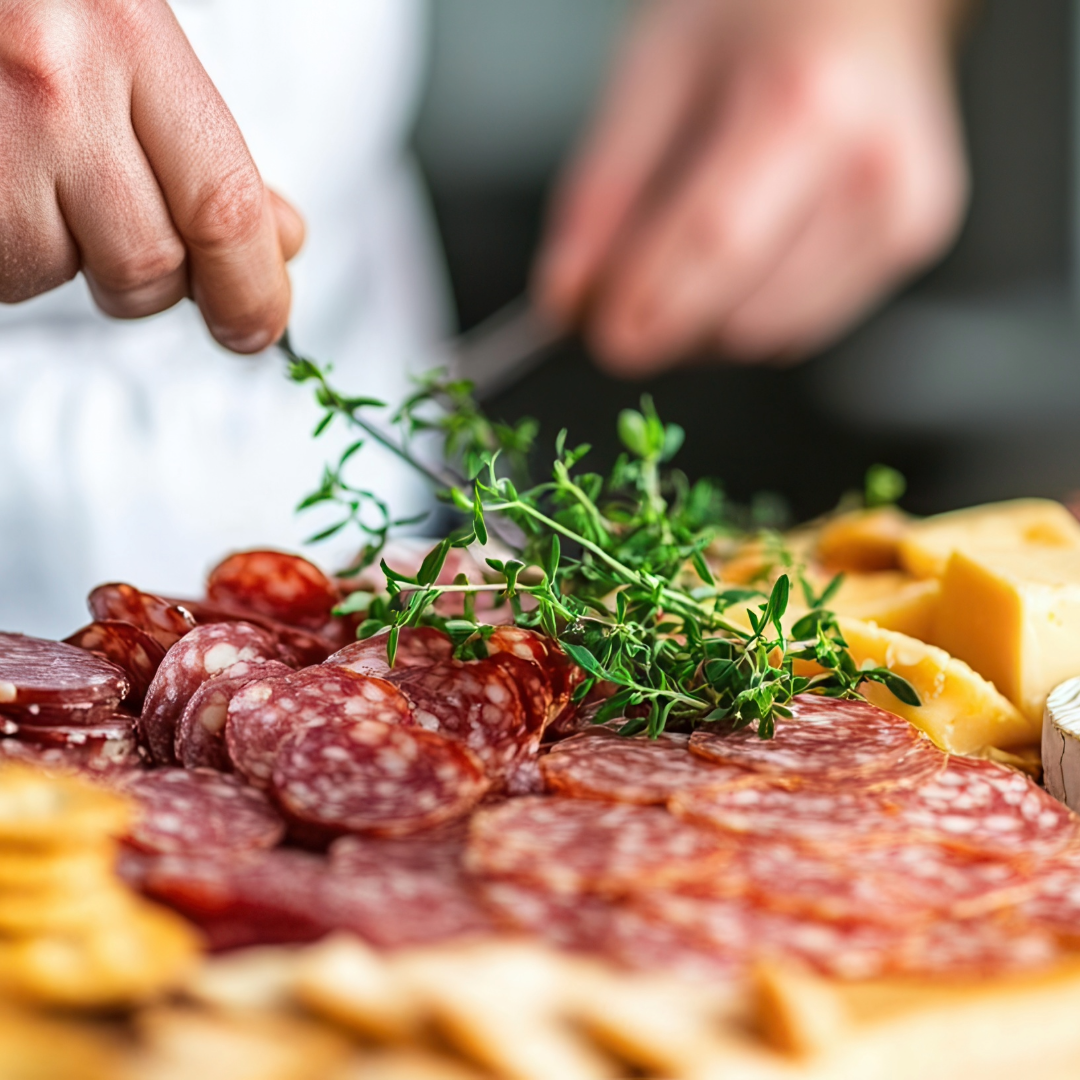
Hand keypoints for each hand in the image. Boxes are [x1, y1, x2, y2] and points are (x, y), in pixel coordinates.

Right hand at [0, 0, 303, 352]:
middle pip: (152, 262)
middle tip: (134, 243)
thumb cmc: (25, 6)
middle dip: (154, 282)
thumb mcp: (127, 40)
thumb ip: (204, 141)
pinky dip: (12, 248)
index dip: (250, 290)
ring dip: (68, 258)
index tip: (257, 325)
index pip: (223, 205)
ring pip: (65, 273)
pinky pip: (4, 268)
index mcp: (128, 33)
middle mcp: (59, 80)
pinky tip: (7, 184)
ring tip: (42, 180)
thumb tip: (277, 237)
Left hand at [534, 0, 969, 374]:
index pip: (715, 245)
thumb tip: (565, 299)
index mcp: (805, 105)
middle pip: (743, 314)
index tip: (598, 335)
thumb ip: (600, 195)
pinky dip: (748, 319)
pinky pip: (801, 331)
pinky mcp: (911, 241)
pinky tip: (741, 262)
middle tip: (626, 299)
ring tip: (686, 263)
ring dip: (704, 332)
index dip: (647, 307)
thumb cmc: (758, 16)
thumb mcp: (651, 74)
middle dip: (668, 327)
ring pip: (769, 339)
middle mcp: (872, 168)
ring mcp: (902, 211)